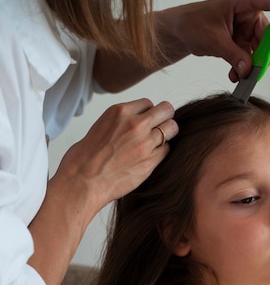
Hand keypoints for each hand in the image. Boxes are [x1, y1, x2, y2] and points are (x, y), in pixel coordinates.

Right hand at [50, 98, 177, 217]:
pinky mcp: (150, 161)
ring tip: (156, 144)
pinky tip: (150, 158)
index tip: (145, 122)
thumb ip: (121, 122)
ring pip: (172, 129)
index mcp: (120, 112)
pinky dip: (162, 152)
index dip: (148, 113)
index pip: (148, 103)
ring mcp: (145, 143)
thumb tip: (133, 123)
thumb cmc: (85, 158)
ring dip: (167, 135)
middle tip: (160, 128)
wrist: (82, 181)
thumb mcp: (101, 126)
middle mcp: (135, 124)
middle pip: (166, 110)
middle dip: (165, 118)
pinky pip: (167, 150)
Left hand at [158, 0, 269, 81]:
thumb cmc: (193, 24)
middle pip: (266, 33)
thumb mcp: (214, 40)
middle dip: (262, 54)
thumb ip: (233, 55)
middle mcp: (247, 12)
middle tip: (256, 71)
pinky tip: (235, 76)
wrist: (179, 32)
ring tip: (239, 77)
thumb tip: (248, 70)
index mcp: (242, 1)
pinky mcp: (239, 41)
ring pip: (258, 48)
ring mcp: (244, 28)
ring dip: (251, 65)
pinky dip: (243, 67)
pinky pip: (248, 56)